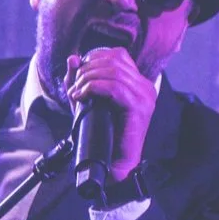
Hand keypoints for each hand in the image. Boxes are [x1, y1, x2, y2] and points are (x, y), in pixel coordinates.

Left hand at [65, 46, 155, 181]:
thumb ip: (80, 80)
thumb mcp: (87, 101)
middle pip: (114, 60)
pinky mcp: (138, 107)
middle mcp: (145, 87)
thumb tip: (73, 58)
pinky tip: (82, 96)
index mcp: (138, 83)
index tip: (79, 75)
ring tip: (77, 93)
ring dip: (88, 79)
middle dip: (88, 70)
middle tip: (75, 87)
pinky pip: (114, 87)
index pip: (119, 55)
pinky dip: (94, 88)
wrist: (114, 164)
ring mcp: (144, 96)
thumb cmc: (102, 134)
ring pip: (113, 71)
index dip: (95, 58)